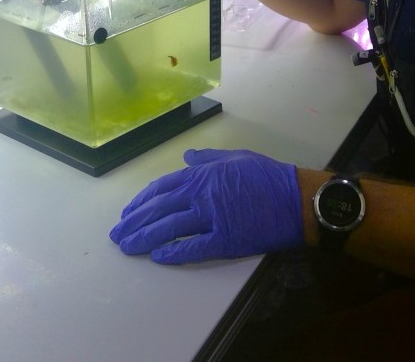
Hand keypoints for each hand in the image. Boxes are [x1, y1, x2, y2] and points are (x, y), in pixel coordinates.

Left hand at [109, 149, 303, 264]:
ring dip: (145, 238)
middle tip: (118, 235)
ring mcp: (212, 217)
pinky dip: (173, 253)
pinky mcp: (225, 240)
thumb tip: (186, 158)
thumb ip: (208, 159)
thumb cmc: (268, 176)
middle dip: (134, 223)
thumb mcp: (236, 157)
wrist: (297, 200)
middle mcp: (202, 194)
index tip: (127, 214)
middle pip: (159, 210)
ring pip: (169, 229)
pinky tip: (158, 257)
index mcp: (203, 174)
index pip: (162, 188)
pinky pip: (193, 247)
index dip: (141, 202)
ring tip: (129, 247)